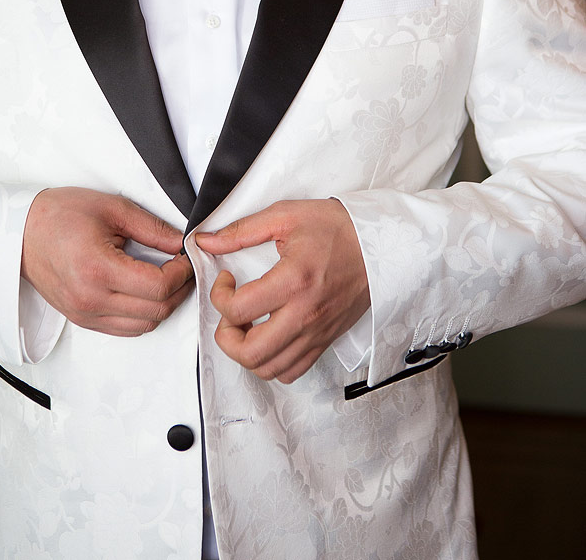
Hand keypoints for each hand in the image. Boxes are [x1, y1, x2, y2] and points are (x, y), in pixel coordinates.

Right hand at [21, 187, 193, 335]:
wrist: (21, 232)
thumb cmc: (58, 215)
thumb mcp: (111, 208)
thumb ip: (151, 228)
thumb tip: (180, 243)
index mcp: (98, 269)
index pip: (158, 287)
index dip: (182, 272)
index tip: (185, 256)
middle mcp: (91, 299)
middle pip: (156, 310)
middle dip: (179, 288)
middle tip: (182, 266)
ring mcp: (86, 314)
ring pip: (144, 325)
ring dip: (163, 304)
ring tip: (167, 278)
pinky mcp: (83, 320)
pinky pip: (125, 329)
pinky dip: (143, 314)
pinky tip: (145, 292)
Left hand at [194, 199, 369, 383]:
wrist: (379, 244)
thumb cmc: (337, 228)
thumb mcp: (285, 216)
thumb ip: (241, 231)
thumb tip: (208, 241)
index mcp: (293, 281)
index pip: (238, 310)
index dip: (218, 296)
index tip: (225, 281)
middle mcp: (305, 314)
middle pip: (250, 352)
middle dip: (225, 336)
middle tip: (228, 314)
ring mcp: (317, 333)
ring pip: (269, 369)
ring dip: (246, 352)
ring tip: (246, 325)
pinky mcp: (325, 341)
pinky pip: (292, 372)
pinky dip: (271, 363)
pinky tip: (267, 337)